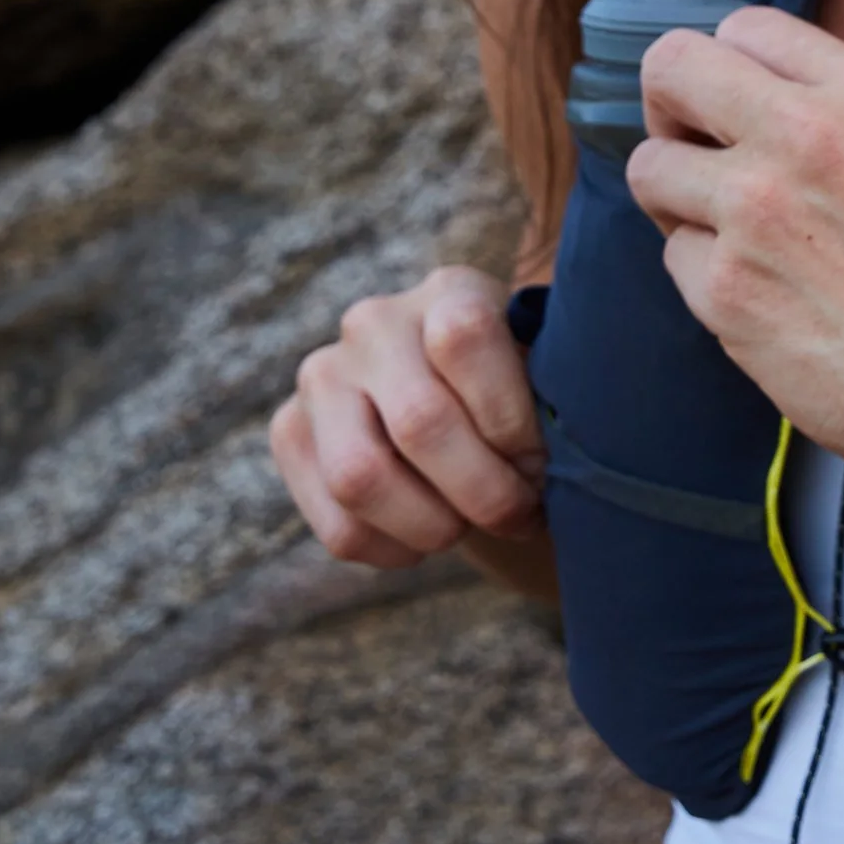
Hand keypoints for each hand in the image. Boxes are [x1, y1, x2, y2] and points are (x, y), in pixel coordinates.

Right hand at [271, 268, 545, 567]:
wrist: (466, 420)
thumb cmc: (526, 407)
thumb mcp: (553, 389)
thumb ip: (555, 406)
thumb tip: (543, 465)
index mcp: (453, 292)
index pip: (464, 338)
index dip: (509, 420)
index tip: (539, 460)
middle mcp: (375, 322)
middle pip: (419, 422)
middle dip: (484, 493)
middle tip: (518, 515)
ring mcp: (322, 375)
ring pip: (360, 478)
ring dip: (433, 527)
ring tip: (469, 525)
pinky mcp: (289, 432)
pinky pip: (337, 525)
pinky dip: (394, 551)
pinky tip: (425, 534)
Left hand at [627, 10, 843, 505]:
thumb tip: (769, 112)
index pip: (745, 27)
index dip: (731, 69)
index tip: (733, 104)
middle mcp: (802, 134)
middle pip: (671, 67)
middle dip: (671, 107)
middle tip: (691, 147)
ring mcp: (754, 210)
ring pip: (650, 168)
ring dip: (678, 201)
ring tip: (734, 238)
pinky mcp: (723, 289)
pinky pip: (674, 258)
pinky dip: (706, 279)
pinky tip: (764, 302)